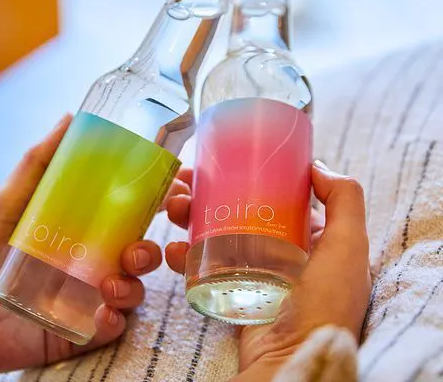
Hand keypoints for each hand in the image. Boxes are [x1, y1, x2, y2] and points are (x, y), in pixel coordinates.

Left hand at [0, 115, 170, 372]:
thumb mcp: (10, 199)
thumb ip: (40, 161)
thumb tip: (70, 118)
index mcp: (83, 230)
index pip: (131, 216)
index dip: (159, 206)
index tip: (174, 196)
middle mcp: (90, 261)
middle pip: (140, 255)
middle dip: (151, 252)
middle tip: (134, 251)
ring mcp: (86, 296)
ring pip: (133, 291)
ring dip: (133, 288)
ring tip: (109, 284)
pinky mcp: (77, 329)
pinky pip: (112, 327)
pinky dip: (114, 321)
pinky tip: (100, 314)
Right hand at [165, 162, 370, 380]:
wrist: (290, 360)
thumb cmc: (325, 304)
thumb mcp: (348, 247)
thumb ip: (345, 201)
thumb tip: (315, 165)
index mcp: (308, 236)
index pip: (275, 194)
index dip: (249, 174)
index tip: (221, 161)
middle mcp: (280, 249)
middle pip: (239, 208)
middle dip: (209, 191)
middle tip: (185, 182)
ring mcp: (253, 268)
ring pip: (217, 230)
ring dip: (191, 216)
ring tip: (173, 207)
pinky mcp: (231, 287)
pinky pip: (205, 263)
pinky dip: (187, 253)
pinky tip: (176, 249)